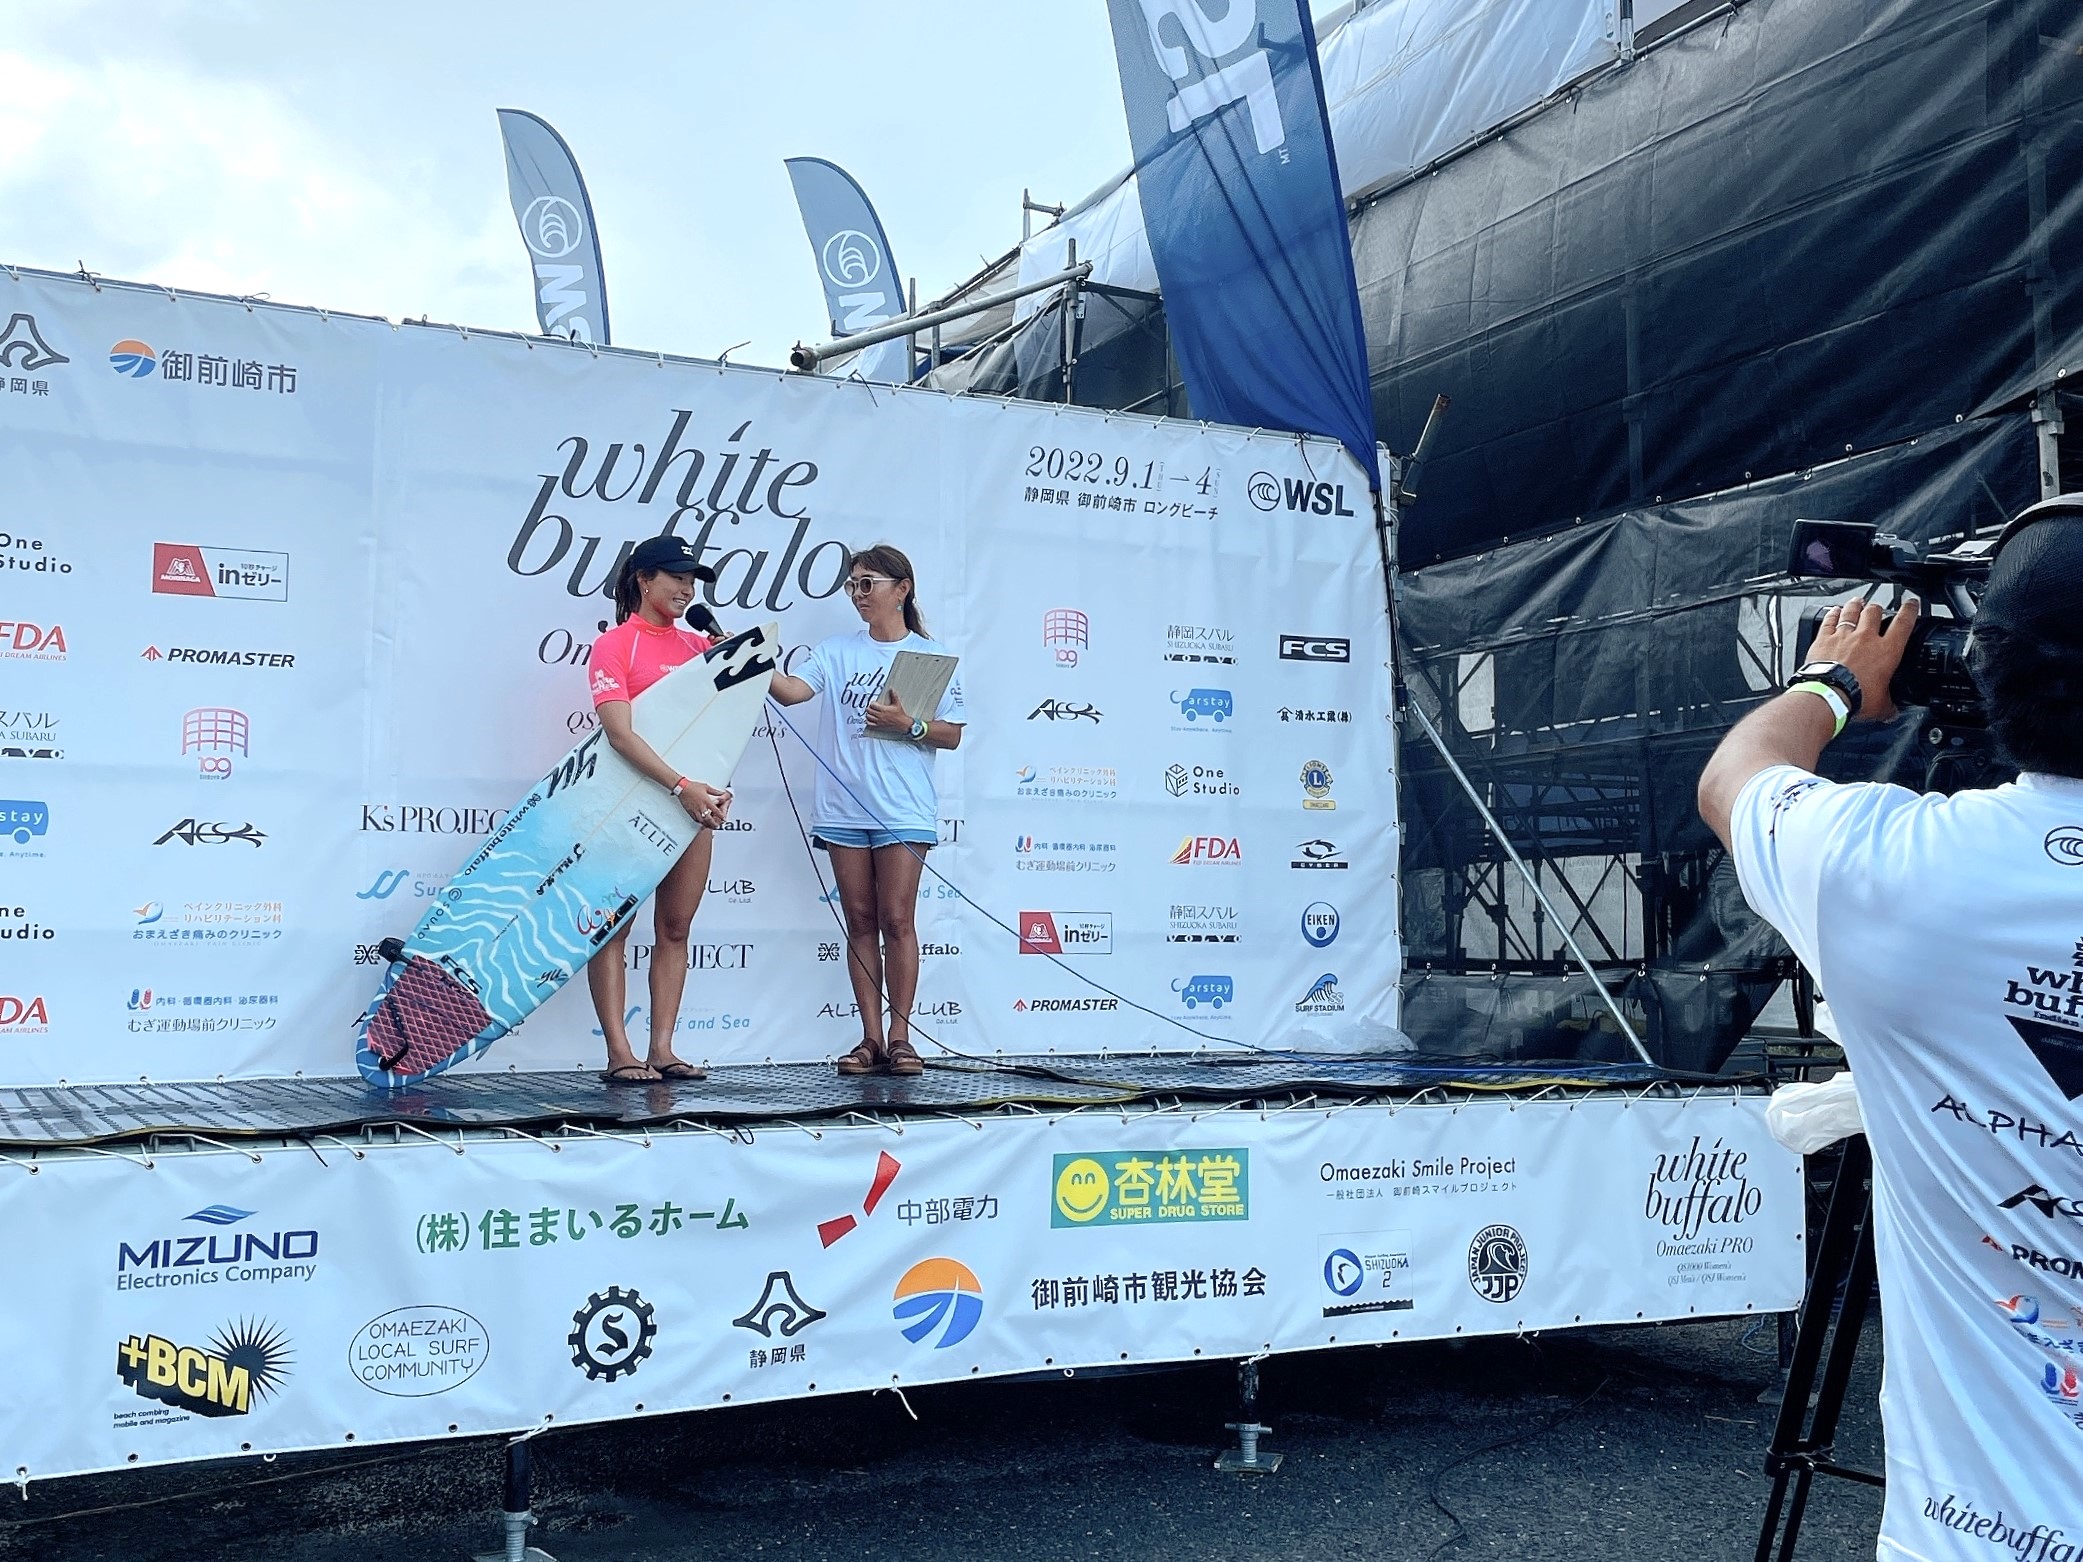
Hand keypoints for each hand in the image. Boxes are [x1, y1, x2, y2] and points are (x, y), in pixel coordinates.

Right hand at [677, 781, 730, 827]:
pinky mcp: (690, 811)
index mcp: (706, 801)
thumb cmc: (693, 786)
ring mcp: (695, 810)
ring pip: (702, 821)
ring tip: (710, 826)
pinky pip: (696, 819)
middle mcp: (701, 807)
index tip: (724, 819)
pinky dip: (700, 822)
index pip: (716, 811)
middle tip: (717, 826)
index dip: (721, 816)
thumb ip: (715, 791)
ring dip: (707, 825)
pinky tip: (702, 823)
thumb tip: (722, 793)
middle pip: (709, 819)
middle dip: (714, 824)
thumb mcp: (706, 787)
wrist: (682, 788)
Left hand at [863, 687, 913, 734]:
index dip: (872, 703)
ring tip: (871, 713)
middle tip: (872, 707)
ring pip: (868, 717)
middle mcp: (880, 715)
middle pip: (868, 710)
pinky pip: (869, 723)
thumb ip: (894, 696)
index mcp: (883, 709)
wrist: (902, 723)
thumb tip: (892, 690)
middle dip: (869, 708)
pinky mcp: (879, 725)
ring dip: (868, 714)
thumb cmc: (899, 714)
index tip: (874, 703)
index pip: (872, 705)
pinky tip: (870, 719)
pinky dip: (868, 721)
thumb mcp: (897, 704)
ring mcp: (879, 721)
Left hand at [1807, 593, 1920, 722]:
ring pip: (1852, 611)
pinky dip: (1833, 614)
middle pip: (1875, 612)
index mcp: (1887, 651)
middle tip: (1878, 607)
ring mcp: (1844, 635)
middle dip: (1878, 607)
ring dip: (1856, 605)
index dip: (1910, 610)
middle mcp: (1866, 638)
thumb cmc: (1856, 698)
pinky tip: (1834, 611)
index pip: (1904, 623)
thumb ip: (1889, 706)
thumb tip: (1893, 713)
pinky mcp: (1824, 638)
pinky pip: (1829, 620)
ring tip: (1858, 601)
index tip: (1911, 603)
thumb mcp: (1880, 706)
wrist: (1828, 695)